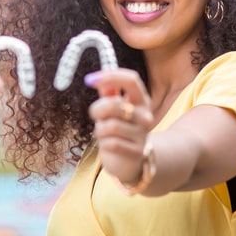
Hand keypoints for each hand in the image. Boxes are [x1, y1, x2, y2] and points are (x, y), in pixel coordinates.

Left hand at [85, 68, 153, 185]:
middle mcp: (145, 115)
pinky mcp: (138, 152)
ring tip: (104, 134)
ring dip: (100, 130)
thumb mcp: (112, 109)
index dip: (110, 76)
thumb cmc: (118, 129)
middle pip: (115, 104)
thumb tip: (100, 75)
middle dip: (97, 109)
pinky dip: (103, 144)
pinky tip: (108, 146)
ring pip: (110, 126)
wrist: (129, 161)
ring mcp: (143, 135)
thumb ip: (108, 92)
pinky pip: (111, 144)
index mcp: (141, 100)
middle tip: (94, 115)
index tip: (89, 79)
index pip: (131, 80)